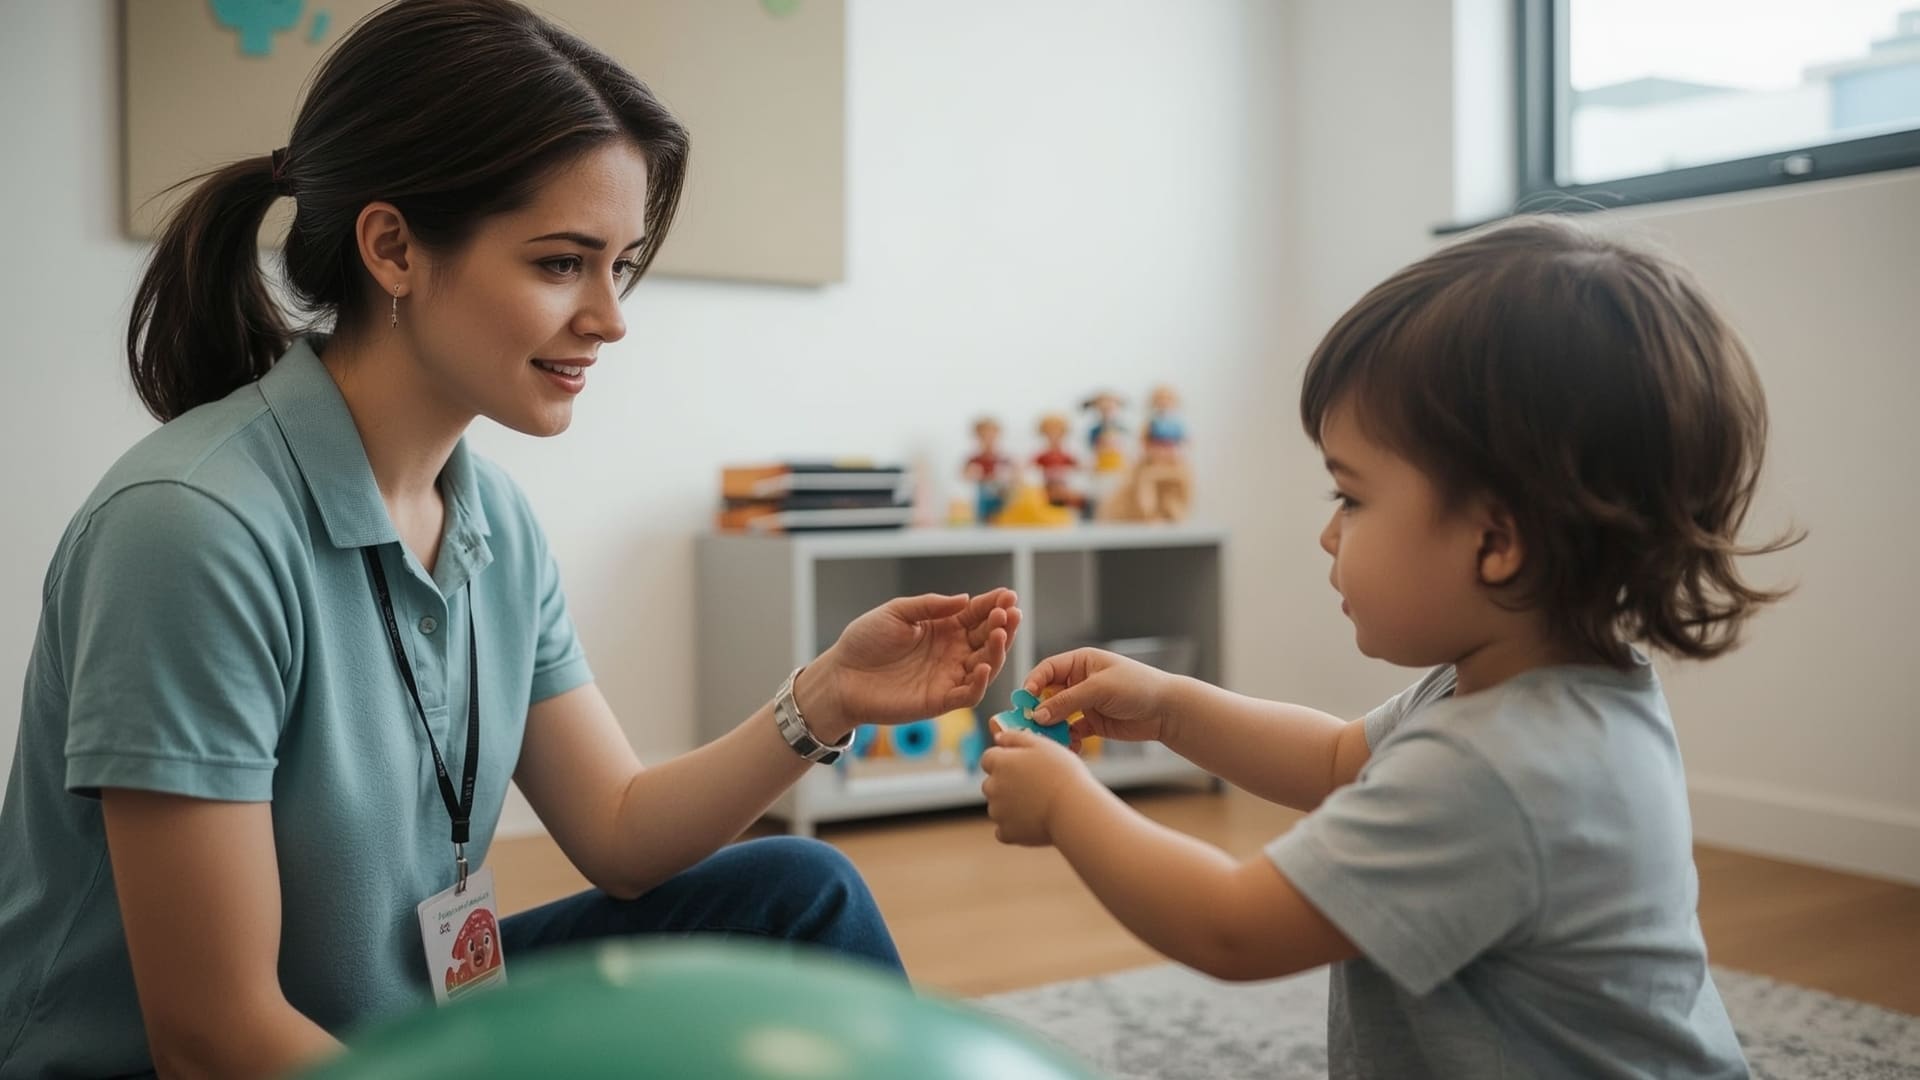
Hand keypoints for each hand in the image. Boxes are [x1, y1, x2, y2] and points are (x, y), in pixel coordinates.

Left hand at [798, 590, 1020, 743]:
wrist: (841, 676)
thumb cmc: (864, 642)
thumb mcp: (896, 613)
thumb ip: (930, 606)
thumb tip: (965, 599)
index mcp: (943, 628)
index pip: (977, 614)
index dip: (994, 604)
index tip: (1008, 595)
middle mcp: (952, 652)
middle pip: (988, 638)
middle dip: (1003, 624)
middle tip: (1010, 612)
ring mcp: (948, 676)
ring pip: (986, 665)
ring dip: (998, 650)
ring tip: (1001, 632)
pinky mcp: (940, 700)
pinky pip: (969, 694)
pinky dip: (980, 682)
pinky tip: (983, 665)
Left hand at [980, 725, 1095, 845]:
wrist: (1073, 809)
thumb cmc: (1062, 774)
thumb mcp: (1042, 745)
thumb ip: (1015, 737)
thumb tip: (998, 737)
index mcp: (999, 763)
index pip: (989, 758)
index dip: (1005, 760)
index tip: (1021, 765)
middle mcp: (992, 786)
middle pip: (992, 783)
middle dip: (1006, 784)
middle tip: (1034, 786)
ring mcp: (997, 811)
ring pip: (998, 807)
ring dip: (1011, 805)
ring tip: (1039, 804)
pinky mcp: (1007, 833)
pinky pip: (1004, 829)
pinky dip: (1015, 827)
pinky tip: (1033, 822)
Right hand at [1021, 647, 1180, 748]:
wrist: (1167, 710)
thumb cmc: (1137, 687)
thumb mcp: (1100, 689)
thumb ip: (1068, 701)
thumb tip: (1039, 714)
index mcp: (1081, 662)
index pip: (1047, 670)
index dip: (1033, 683)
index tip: (1025, 700)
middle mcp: (1079, 681)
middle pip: (1048, 695)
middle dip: (1038, 710)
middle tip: (1029, 725)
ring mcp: (1085, 703)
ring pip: (1057, 716)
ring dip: (1052, 728)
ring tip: (1049, 740)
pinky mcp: (1092, 723)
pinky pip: (1071, 732)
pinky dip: (1067, 740)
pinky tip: (1069, 748)